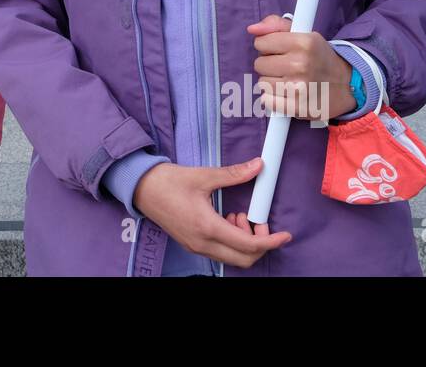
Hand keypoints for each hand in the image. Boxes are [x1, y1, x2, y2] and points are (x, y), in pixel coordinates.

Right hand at [133, 160, 291, 267]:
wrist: (140, 188)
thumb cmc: (168, 182)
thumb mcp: (204, 175)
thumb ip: (234, 174)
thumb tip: (258, 166)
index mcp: (207, 227)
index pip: (249, 245)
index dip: (271, 241)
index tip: (285, 235)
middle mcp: (202, 243)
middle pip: (244, 259)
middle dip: (260, 243)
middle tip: (258, 220)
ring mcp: (196, 246)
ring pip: (232, 258)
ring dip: (244, 242)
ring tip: (238, 214)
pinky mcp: (192, 244)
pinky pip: (220, 252)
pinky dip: (231, 241)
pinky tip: (226, 218)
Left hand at [247, 14, 355, 120]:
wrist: (346, 85)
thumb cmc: (319, 58)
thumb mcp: (304, 34)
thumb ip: (276, 26)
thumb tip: (252, 29)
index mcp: (303, 42)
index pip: (261, 43)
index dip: (268, 46)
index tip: (280, 51)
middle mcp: (301, 64)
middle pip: (259, 64)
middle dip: (270, 64)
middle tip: (286, 66)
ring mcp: (298, 88)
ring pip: (262, 83)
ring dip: (272, 82)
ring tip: (289, 80)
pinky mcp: (297, 108)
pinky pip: (267, 101)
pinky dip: (274, 98)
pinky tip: (287, 94)